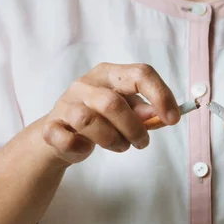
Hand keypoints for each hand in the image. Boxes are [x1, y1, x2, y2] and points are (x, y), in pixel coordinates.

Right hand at [42, 63, 179, 163]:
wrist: (60, 135)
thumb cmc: (100, 119)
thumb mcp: (126, 109)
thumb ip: (143, 111)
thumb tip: (158, 114)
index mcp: (109, 74)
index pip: (140, 73)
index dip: (160, 96)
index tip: (173, 119)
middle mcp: (85, 84)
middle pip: (112, 103)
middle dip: (134, 128)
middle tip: (142, 142)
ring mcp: (65, 104)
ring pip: (88, 121)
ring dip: (112, 140)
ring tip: (121, 146)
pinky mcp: (51, 127)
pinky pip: (65, 139)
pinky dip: (80, 148)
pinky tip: (87, 149)